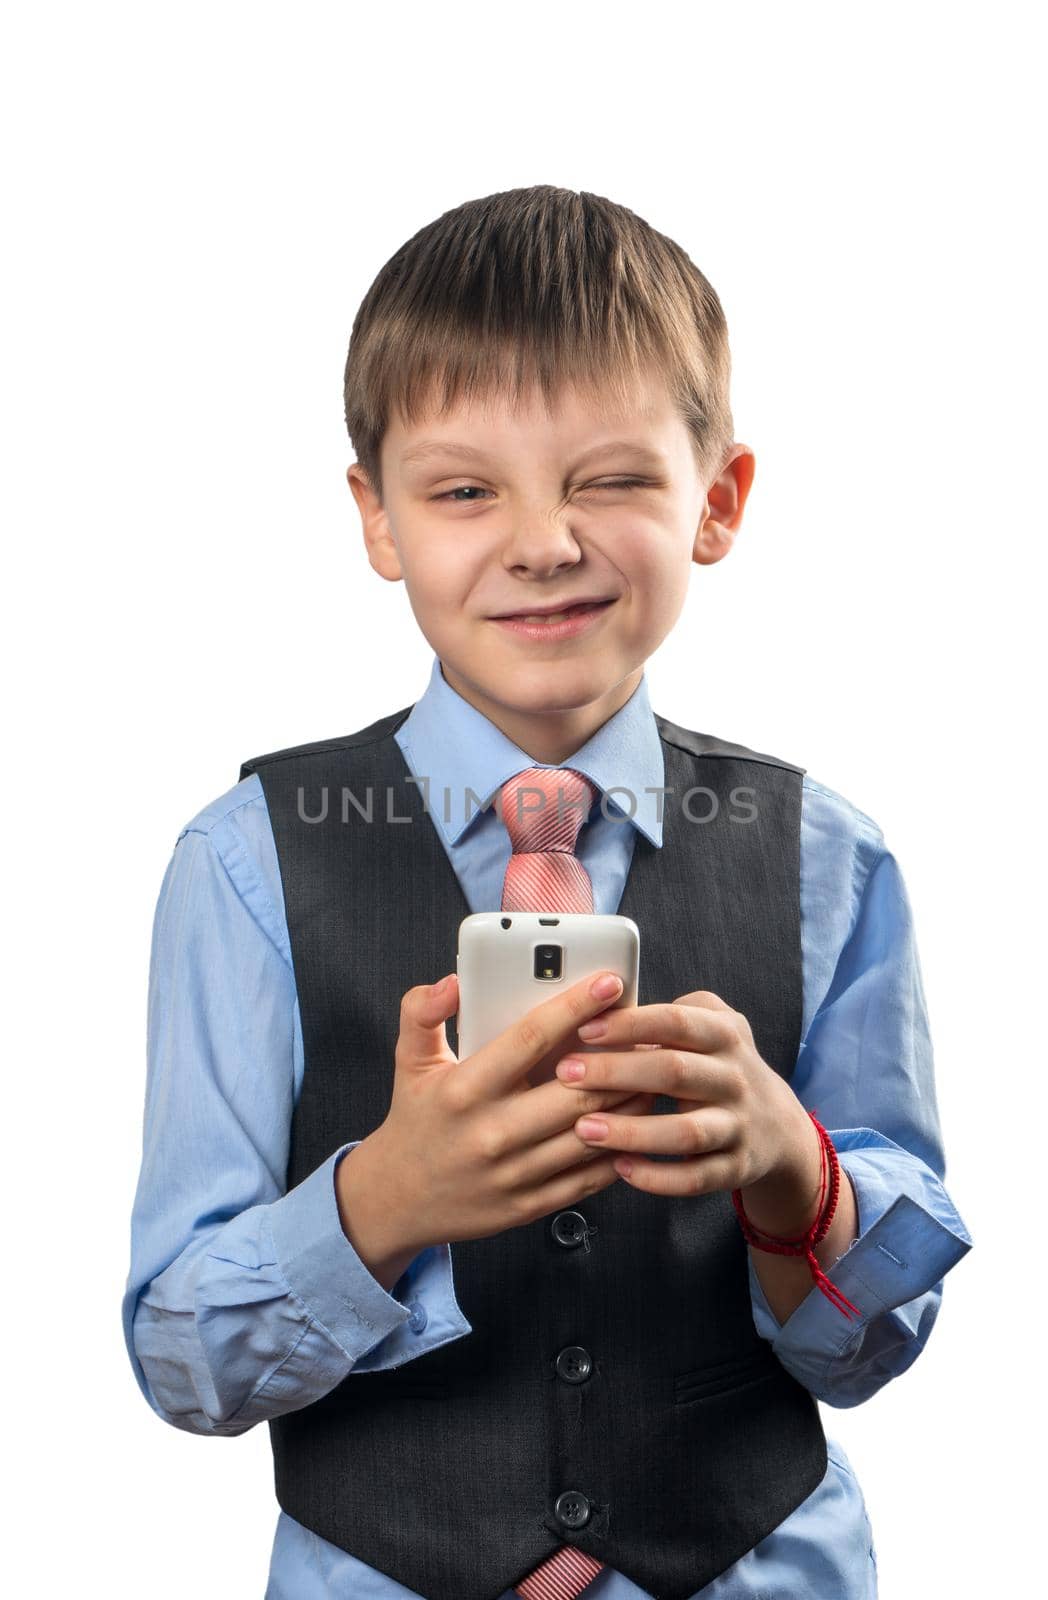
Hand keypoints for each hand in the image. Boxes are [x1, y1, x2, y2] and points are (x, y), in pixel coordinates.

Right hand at [339, 968, 657, 1265]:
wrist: (399, 1199)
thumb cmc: (416, 1119)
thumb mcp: (409, 1061)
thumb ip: (422, 1013)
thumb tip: (451, 982)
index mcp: (465, 1089)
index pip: (531, 1038)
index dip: (576, 1006)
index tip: (610, 982)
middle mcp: (492, 1133)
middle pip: (577, 1090)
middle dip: (621, 1059)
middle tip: (649, 1031)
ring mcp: (514, 1173)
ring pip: (593, 1134)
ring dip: (630, 1103)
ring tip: (654, 1074)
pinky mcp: (530, 1204)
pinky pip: (589, 1176)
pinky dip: (620, 1149)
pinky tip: (636, 1125)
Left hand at [554, 988, 824, 1230]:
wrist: (778, 1127)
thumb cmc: (721, 1065)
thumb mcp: (713, 1024)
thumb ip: (672, 1013)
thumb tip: (610, 1003)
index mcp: (724, 1035)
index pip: (675, 1023)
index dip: (630, 1024)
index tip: (585, 1028)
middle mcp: (734, 1078)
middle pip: (674, 1072)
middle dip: (616, 1072)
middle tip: (567, 1074)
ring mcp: (737, 1126)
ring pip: (686, 1132)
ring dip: (632, 1132)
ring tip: (584, 1129)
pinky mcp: (735, 1168)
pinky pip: (695, 1177)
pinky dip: (658, 1177)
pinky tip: (619, 1168)